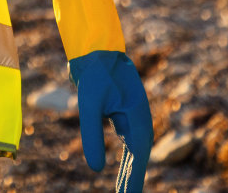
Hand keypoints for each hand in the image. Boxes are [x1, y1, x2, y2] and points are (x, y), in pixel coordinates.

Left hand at [69, 50, 152, 191]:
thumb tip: (96, 169)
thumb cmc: (94, 73)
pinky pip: (127, 144)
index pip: (137, 158)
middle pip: (138, 159)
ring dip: (130, 173)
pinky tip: (123, 171)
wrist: (95, 49)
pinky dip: (126, 160)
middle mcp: (139, 121)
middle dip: (132, 181)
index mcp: (137, 119)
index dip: (134, 181)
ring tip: (124, 192)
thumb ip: (92, 135)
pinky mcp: (122, 116)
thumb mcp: (89, 104)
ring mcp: (132, 118)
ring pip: (133, 153)